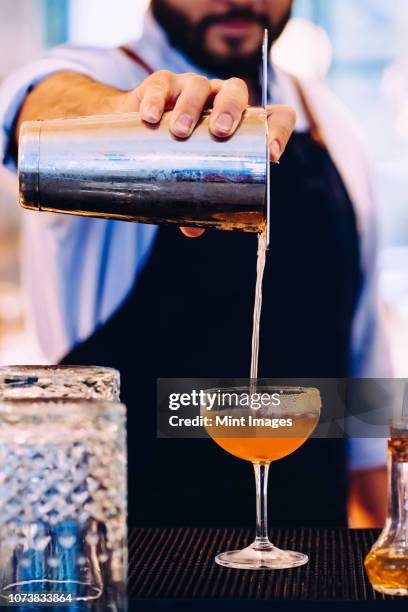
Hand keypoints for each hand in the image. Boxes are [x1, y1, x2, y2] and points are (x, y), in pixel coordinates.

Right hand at [117, 71, 295, 236]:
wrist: (136, 132)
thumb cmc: (178, 157)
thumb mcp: (191, 179)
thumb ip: (196, 203)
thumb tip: (193, 230)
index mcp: (241, 123)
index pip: (275, 115)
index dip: (279, 129)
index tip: (270, 154)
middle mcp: (221, 99)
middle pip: (236, 92)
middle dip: (231, 110)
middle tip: (220, 133)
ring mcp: (191, 88)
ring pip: (199, 86)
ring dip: (191, 107)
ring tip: (180, 131)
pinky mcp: (161, 84)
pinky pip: (161, 86)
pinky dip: (156, 100)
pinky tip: (151, 117)